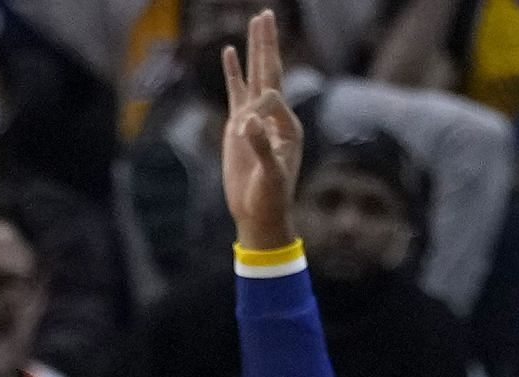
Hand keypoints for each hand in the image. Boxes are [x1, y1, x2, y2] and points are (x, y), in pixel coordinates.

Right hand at [221, 10, 304, 250]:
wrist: (259, 214)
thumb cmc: (270, 198)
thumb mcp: (270, 176)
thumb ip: (262, 147)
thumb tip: (248, 120)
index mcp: (288, 125)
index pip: (272, 96)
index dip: (258, 106)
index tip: (248, 130)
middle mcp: (275, 117)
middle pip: (270, 70)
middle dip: (267, 43)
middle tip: (266, 14)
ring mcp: (255, 119)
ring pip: (254, 76)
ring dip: (255, 49)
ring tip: (256, 21)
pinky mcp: (239, 126)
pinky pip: (236, 91)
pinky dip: (233, 71)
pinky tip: (230, 52)